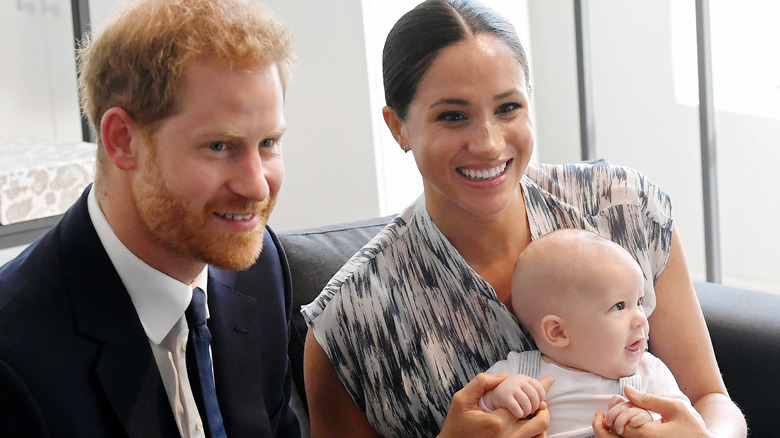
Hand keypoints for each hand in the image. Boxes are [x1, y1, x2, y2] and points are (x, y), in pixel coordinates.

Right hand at [438, 373, 552, 437]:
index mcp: (497, 422)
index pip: (525, 403)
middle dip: (543, 409)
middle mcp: (508, 436)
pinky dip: (536, 435)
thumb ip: (481, 383)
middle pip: (540, 422)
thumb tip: (504, 376)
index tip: (543, 383)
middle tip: (540, 403)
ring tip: (535, 414)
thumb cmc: (456, 424)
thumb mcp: (461, 399)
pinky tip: (529, 426)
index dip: (533, 393)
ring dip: (540, 423)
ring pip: (540, 435)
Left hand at [592, 386, 710, 437]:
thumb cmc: (692, 428)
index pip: (618, 425)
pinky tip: (621, 430)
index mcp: (647, 435)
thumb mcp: (675, 408)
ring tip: (607, 422)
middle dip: (602, 426)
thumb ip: (649, 399)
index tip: (615, 403)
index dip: (613, 414)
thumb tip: (627, 390)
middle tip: (600, 416)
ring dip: (609, 433)